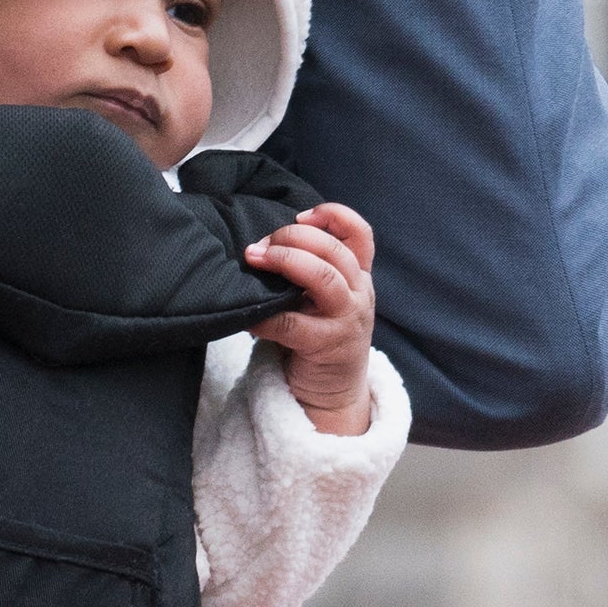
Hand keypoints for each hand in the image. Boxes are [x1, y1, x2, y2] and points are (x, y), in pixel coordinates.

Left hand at [244, 203, 379, 434]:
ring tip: (254, 260)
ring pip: (324, 277)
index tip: (301, 215)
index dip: (334, 216)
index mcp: (359, 276)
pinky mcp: (328, 346)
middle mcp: (359, 293)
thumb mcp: (324, 298)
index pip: (360, 234)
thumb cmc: (319, 334)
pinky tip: (247, 317)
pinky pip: (293, 325)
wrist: (332, 391)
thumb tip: (261, 243)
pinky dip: (264, 317)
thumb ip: (310, 270)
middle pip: (334, 250)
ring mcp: (347, 320)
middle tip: (259, 246)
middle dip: (293, 238)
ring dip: (285, 262)